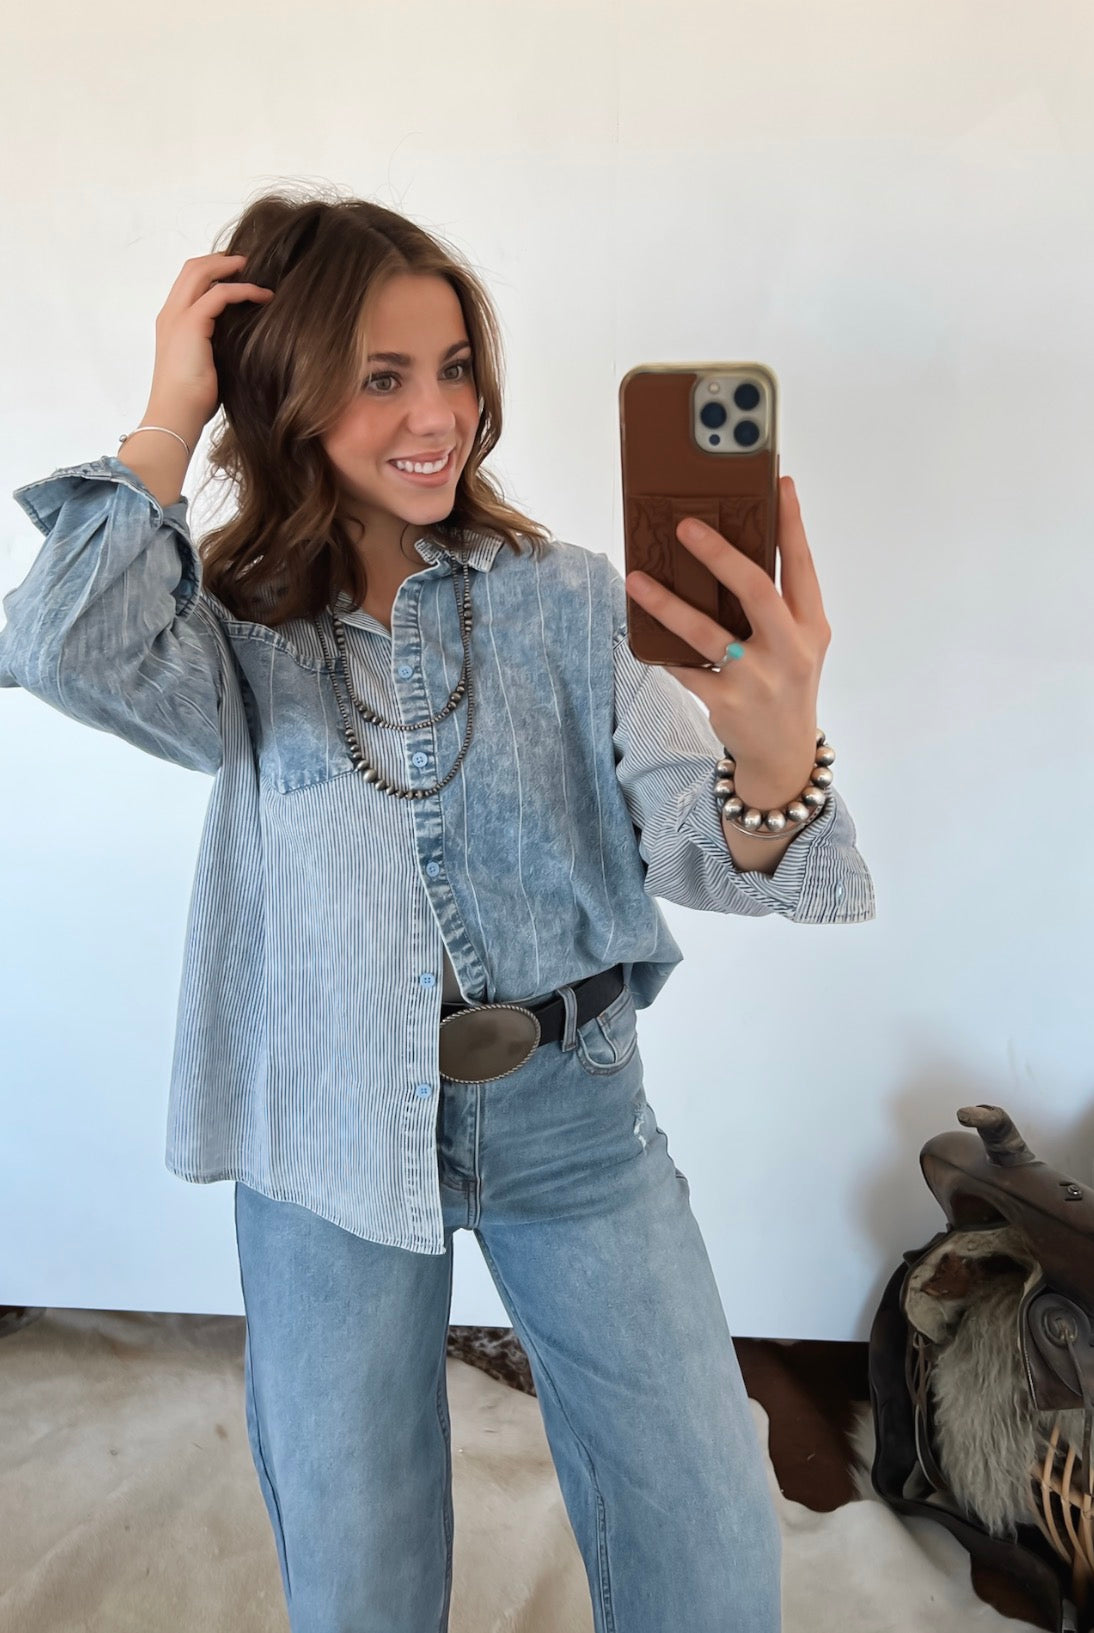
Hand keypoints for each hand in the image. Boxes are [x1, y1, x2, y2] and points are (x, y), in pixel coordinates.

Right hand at [146, 252, 275, 437]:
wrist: (176, 415)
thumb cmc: (191, 402)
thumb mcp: (205, 366)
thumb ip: (215, 347)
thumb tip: (242, 342)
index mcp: (171, 323)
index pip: (188, 283)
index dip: (211, 272)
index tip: (237, 273)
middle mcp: (170, 314)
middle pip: (192, 268)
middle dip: (220, 260)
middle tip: (247, 262)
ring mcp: (178, 316)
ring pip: (201, 272)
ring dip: (231, 267)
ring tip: (255, 269)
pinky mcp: (191, 323)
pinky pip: (220, 293)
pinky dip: (244, 290)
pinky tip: (263, 296)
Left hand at [624, 475, 830, 810]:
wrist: (783, 753)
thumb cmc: (785, 683)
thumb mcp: (797, 644)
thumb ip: (777, 604)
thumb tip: (730, 550)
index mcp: (812, 627)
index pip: (802, 566)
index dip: (791, 524)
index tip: (779, 484)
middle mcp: (789, 651)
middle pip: (756, 591)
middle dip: (720, 555)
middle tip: (686, 526)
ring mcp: (757, 679)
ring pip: (707, 633)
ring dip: (668, 604)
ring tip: (637, 579)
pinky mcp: (725, 702)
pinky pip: (685, 668)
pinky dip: (663, 649)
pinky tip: (641, 629)